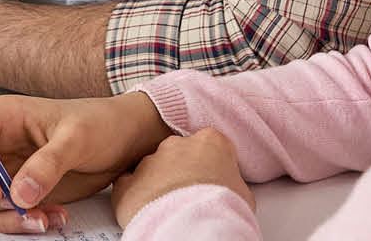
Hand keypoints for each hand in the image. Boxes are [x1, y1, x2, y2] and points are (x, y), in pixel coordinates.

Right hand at [0, 93, 171, 233]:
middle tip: (18, 212)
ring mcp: (3, 170)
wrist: (124, 141)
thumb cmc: (100, 123)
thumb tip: (18, 194)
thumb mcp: (77, 138)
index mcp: (1, 118)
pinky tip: (52, 218)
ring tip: (46, 218)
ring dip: (5, 219)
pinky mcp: (16, 193)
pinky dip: (21, 223)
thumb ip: (47, 164)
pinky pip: (2, 215)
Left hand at [110, 129, 252, 227]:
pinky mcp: (127, 183)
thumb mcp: (242, 192)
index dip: (211, 166)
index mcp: (209, 142)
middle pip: (178, 154)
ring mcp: (149, 162)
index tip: (213, 181)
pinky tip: (148, 211)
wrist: (193, 227)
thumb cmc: (223, 210)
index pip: (210, 147)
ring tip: (171, 210)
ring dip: (159, 186)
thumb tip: (228, 189)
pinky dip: (136, 197)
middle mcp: (176, 145)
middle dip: (182, 172)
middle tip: (191, 197)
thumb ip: (230, 179)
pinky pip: (129, 186)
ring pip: (152, 170)